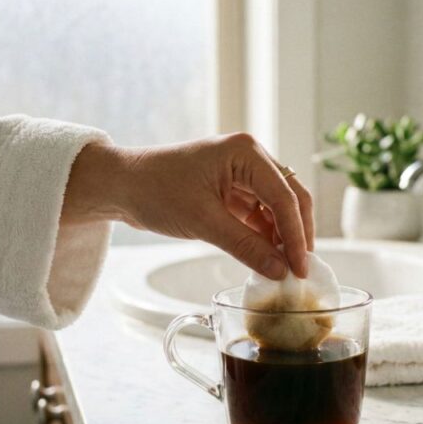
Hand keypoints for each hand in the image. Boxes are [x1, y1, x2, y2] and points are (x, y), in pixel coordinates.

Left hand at [61, 133, 313, 278]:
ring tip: (284, 269)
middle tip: (301, 269)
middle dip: (296, 234)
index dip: (296, 235)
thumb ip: (246, 246)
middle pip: (290, 197)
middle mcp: (249, 156)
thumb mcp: (203, 222)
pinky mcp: (231, 187)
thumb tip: (280, 271)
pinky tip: (267, 257)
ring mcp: (241, 171)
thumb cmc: (155, 190)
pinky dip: (265, 235)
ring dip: (282, 236)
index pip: (284, 197)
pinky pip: (259, 212)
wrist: (120, 185)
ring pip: (277, 207)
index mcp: (245, 152)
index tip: (302, 268)